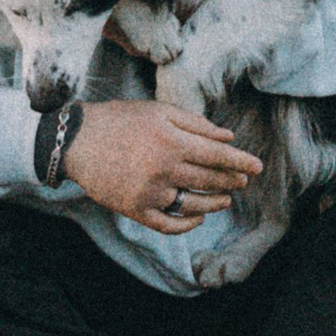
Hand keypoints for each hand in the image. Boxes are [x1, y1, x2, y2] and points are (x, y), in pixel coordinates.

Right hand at [64, 98, 261, 236]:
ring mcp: (149, 193)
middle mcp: (163, 168)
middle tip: (244, 181)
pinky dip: (187, 224)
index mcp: (172, 140)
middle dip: (231, 181)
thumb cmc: (121, 120)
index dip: (240, 162)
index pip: (216, 155)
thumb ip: (195, 123)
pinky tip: (198, 217)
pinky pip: (168, 224)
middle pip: (209, 179)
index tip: (258, 167)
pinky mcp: (135, 210)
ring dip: (215, 203)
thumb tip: (228, 137)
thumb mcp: (159, 111)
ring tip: (227, 199)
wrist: (78, 141)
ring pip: (193, 204)